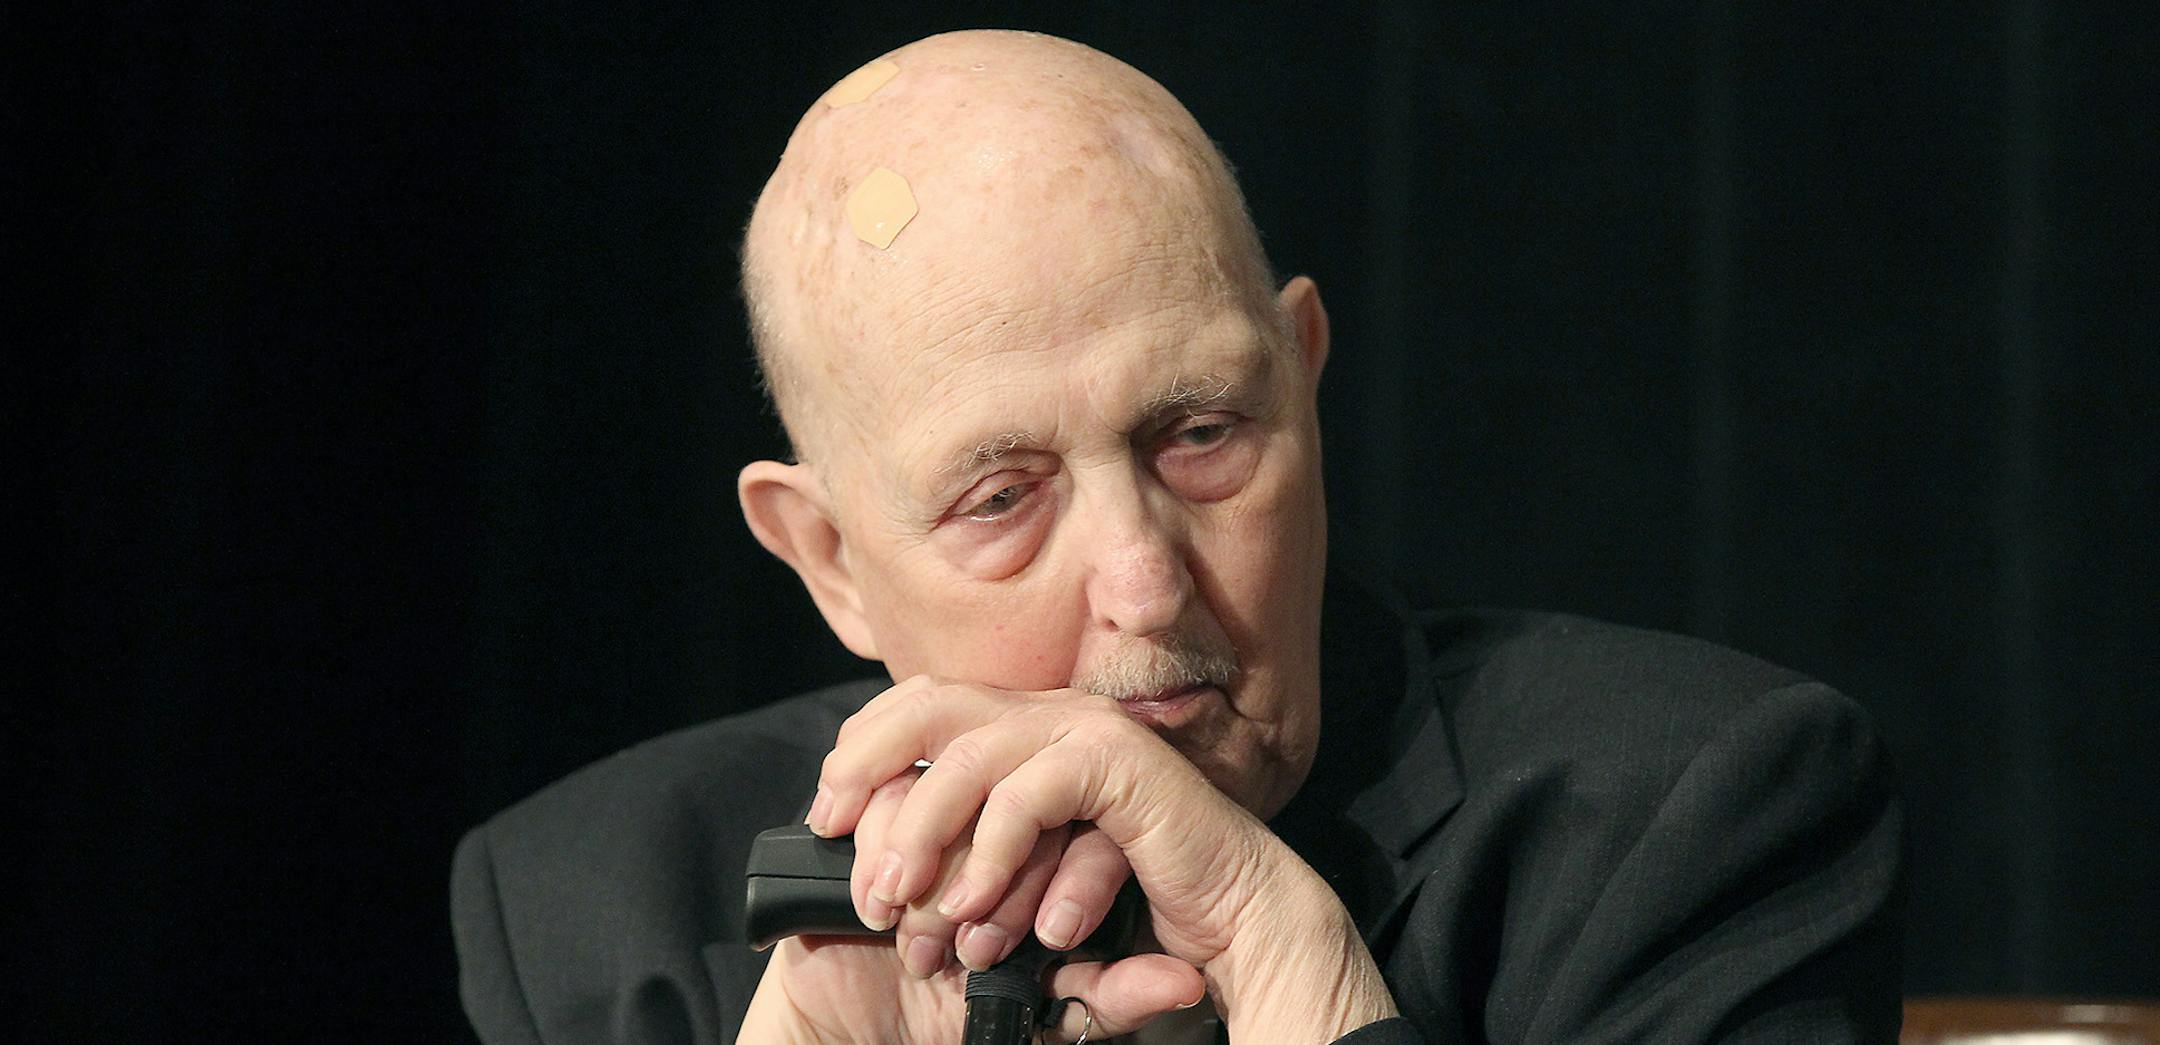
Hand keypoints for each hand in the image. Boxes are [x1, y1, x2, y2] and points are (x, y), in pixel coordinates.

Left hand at [803, 676, 1395, 1040]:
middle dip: (868, 772)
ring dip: (928, 841)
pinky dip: (996, 858)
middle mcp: (1047, 714)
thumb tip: (885, 874)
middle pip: (925, 705)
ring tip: (915, 918)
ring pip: (966, 758)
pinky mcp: (1117, 762)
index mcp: (1021, 729)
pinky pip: (1028, 795)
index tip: (824, 823)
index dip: (859, 754)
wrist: (1233, 924)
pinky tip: (988, 917)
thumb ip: (968, 865)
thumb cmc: (1130, 909)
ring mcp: (1083, 729)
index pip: (917, 708)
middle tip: (846, 854)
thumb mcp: (1026, 888)